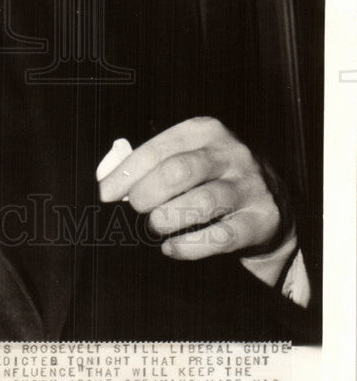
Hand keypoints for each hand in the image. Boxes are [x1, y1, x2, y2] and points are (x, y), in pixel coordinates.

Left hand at [97, 116, 288, 262]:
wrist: (273, 205)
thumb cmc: (215, 179)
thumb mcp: (191, 159)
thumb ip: (155, 165)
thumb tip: (109, 184)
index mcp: (206, 132)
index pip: (159, 148)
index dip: (127, 173)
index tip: (106, 194)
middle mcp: (231, 154)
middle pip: (179, 171)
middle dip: (147, 193)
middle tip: (135, 210)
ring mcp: (249, 186)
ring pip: (201, 202)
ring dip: (168, 218)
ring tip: (154, 227)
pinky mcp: (262, 220)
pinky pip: (221, 236)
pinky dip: (189, 246)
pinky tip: (171, 248)